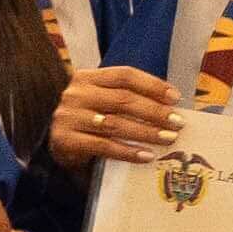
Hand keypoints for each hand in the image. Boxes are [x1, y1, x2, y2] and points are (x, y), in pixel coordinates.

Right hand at [49, 64, 180, 168]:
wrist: (55, 143)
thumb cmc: (87, 120)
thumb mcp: (101, 101)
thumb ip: (126, 98)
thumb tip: (170, 106)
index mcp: (87, 77)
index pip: (124, 75)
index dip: (152, 85)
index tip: (175, 98)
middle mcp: (76, 94)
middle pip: (123, 99)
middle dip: (154, 112)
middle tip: (177, 123)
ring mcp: (69, 117)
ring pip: (115, 123)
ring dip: (146, 132)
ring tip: (168, 139)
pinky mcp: (65, 140)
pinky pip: (103, 146)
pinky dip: (127, 151)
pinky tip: (146, 155)